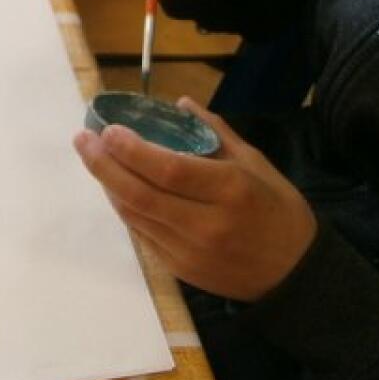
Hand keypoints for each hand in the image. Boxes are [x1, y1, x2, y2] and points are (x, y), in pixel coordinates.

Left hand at [74, 99, 316, 301]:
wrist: (295, 275)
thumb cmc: (279, 211)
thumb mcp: (257, 164)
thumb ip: (216, 133)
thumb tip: (181, 104)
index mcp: (230, 190)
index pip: (168, 169)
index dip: (132, 150)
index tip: (109, 129)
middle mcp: (206, 223)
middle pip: (140, 193)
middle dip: (103, 164)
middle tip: (83, 140)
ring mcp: (189, 251)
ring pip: (135, 215)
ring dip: (108, 185)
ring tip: (93, 157)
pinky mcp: (180, 269)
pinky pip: (142, 234)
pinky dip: (124, 208)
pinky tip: (115, 188)